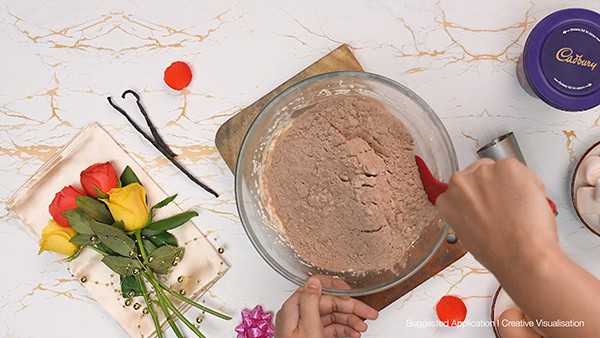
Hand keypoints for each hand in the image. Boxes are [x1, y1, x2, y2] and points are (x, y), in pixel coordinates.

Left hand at [275, 276, 378, 337]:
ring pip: (332, 317)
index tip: (354, 293)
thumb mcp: (307, 327)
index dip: (339, 290)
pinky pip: (330, 329)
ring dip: (350, 321)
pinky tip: (353, 334)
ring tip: (362, 328)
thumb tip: (315, 281)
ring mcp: (305, 327)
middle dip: (351, 308)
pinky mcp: (312, 337)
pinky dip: (344, 330)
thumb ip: (311, 301)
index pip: (319, 289)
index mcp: (295, 307)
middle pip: (329, 304)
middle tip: (369, 314)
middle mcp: (299, 315)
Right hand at [436, 158, 557, 275]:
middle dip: (492, 187)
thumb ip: (468, 213)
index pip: (461, 187)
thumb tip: (481, 207)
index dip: (477, 195)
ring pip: (501, 171)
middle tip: (506, 207)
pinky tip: (528, 203)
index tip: (485, 202)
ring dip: (511, 184)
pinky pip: (521, 170)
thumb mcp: (468, 235)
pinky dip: (529, 183)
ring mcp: (484, 172)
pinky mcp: (508, 167)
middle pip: (479, 173)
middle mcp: (460, 182)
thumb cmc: (498, 253)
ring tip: (519, 210)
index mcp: (447, 201)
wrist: (521, 255)